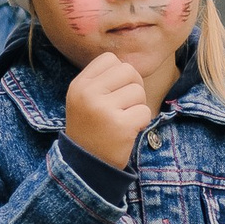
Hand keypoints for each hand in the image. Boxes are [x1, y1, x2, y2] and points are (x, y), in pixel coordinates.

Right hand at [63, 51, 151, 170]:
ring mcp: (103, 109)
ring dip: (138, 105)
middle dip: (134, 86)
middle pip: (128, 71)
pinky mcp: (120, 126)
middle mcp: (88, 93)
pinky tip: (128, 130)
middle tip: (126, 104)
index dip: (119, 73)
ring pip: (138, 91)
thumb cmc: (90, 128)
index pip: (109, 59)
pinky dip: (142, 121)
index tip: (116, 90)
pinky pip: (145, 111)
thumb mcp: (84, 99)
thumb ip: (102, 80)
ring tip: (124, 118)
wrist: (86, 164)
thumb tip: (131, 66)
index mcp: (79, 84)